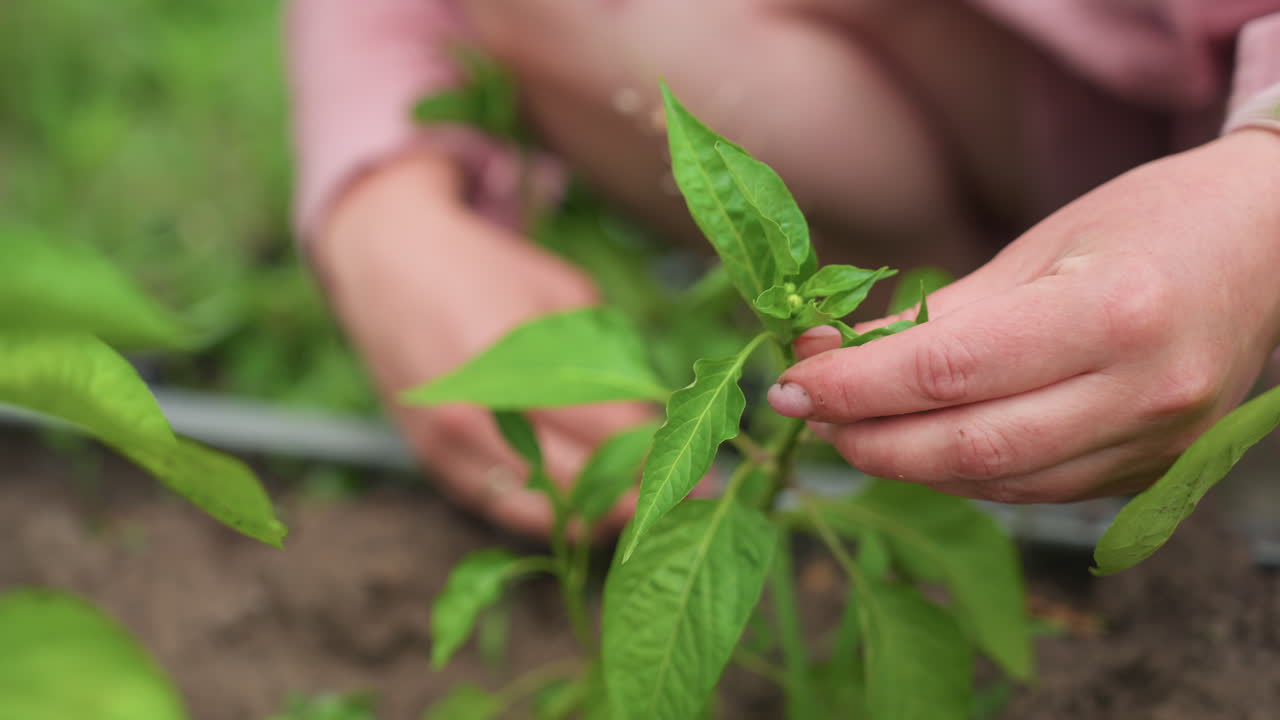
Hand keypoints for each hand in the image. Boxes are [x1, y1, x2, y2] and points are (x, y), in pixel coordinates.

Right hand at [314, 152, 650, 534]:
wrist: (386, 261)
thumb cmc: (487, 270)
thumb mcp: (563, 295)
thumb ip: (609, 359)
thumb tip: (658, 420)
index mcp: (517, 360)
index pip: (606, 433)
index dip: (662, 459)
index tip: (706, 478)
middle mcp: (477, 411)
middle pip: (577, 480)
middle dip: (638, 494)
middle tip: (684, 500)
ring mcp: (447, 442)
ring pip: (538, 509)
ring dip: (596, 518)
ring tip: (642, 513)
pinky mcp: (430, 460)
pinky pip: (497, 510)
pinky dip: (544, 518)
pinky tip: (586, 515)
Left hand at [769, 130, 1279, 502]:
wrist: (1270, 248)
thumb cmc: (1149, 223)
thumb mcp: (1039, 248)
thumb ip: (938, 314)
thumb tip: (836, 353)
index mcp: (1113, 315)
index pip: (949, 371)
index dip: (855, 385)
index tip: (791, 380)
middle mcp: (1141, 394)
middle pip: (967, 447)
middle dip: (867, 438)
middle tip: (804, 412)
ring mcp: (1155, 445)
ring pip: (996, 484)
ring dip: (905, 464)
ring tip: (848, 429)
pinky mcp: (1151, 473)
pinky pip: (1032, 491)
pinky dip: (960, 475)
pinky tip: (915, 446)